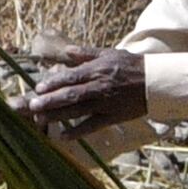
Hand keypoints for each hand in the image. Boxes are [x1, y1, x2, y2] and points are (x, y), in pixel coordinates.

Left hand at [20, 47, 150, 135]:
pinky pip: (92, 125)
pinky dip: (78, 132)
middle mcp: (99, 86)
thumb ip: (87, 53)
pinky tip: (63, 137)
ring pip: (78, 110)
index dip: (54, 83)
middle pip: (71, 94)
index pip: (71, 77)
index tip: (38, 88)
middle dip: (50, 101)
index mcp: (97, 70)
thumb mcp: (110, 54)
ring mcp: (105, 103)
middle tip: (32, 106)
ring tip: (40, 119)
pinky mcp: (112, 116)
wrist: (156, 82)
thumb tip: (67, 51)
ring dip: (58, 115)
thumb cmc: (132, 66)